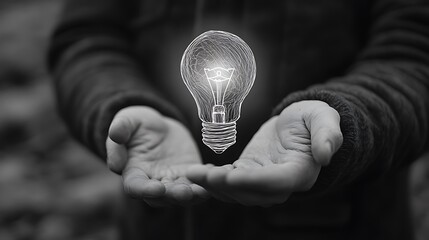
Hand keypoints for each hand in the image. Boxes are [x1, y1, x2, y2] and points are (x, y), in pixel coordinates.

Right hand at [106, 106, 207, 206]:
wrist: (159, 125)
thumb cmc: (138, 124)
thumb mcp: (127, 120)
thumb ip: (120, 129)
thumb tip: (114, 136)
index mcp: (134, 172)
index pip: (136, 187)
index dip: (145, 191)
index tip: (157, 188)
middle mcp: (153, 181)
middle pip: (162, 197)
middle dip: (173, 196)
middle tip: (185, 192)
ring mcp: (172, 180)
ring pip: (181, 193)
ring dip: (192, 195)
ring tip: (202, 191)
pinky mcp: (189, 173)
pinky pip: (198, 182)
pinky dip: (206, 182)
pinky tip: (213, 173)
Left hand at [187, 100, 342, 205]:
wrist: (298, 123)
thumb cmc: (312, 118)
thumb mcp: (323, 117)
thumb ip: (327, 134)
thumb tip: (326, 155)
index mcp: (300, 172)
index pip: (277, 182)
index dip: (254, 181)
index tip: (231, 176)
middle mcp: (280, 184)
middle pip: (252, 192)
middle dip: (225, 185)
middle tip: (202, 175)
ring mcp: (262, 182)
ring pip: (236, 192)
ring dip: (213, 185)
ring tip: (191, 174)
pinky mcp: (248, 175)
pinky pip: (228, 182)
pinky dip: (211, 181)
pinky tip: (195, 174)